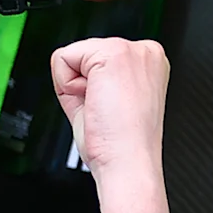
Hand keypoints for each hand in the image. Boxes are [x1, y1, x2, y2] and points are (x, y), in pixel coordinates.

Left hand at [48, 37, 170, 179]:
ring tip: (103, 107)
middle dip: (83, 85)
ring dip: (77, 86)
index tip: (112, 108)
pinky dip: (68, 85)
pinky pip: (62, 58)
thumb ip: (95, 76)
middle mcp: (146, 53)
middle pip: (84, 54)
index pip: (97, 59)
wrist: (128, 162)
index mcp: (149, 65)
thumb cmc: (121, 144)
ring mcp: (133, 50)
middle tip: (106, 110)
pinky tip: (96, 101)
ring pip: (73, 54)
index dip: (92, 87)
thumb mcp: (109, 99)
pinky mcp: (114, 53)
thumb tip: (70, 61)